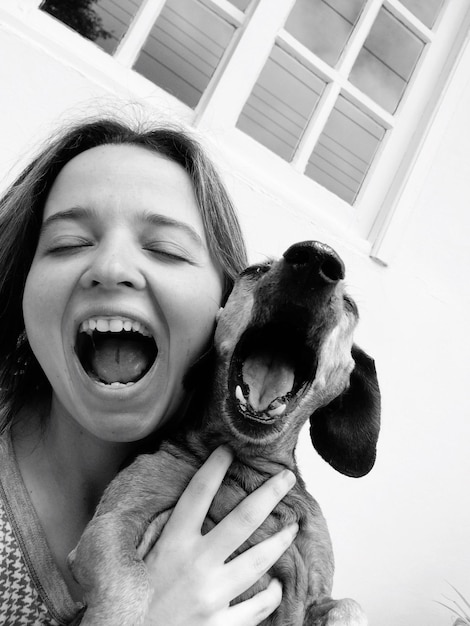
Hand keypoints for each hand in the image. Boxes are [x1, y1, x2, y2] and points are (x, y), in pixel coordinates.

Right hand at [142, 446, 297, 625]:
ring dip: (280, 541)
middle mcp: (195, 565)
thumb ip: (165, 534)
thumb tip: (186, 507)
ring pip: (258, 561)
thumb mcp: (142, 559)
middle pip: (243, 520)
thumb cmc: (135, 600)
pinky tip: (276, 585)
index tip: (229, 450)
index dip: (215, 467)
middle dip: (270, 494)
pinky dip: (270, 594)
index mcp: (172, 544)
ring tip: (294, 528)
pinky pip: (257, 607)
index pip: (198, 493)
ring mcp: (211, 596)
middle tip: (287, 478)